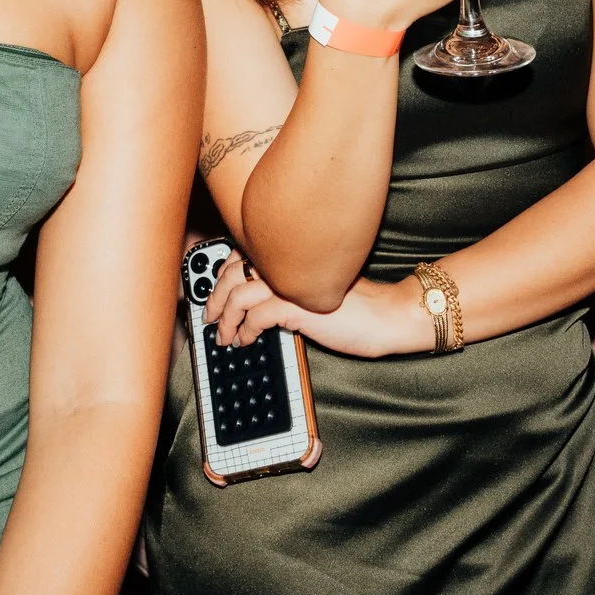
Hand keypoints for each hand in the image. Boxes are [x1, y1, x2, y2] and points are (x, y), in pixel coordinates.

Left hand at [204, 252, 413, 357]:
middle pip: (233, 271)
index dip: (222, 274)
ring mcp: (291, 281)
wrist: (384, 316)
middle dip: (216, 297)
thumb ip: (286, 283)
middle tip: (210, 317)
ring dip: (225, 318)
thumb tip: (253, 300)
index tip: (214, 293)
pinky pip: (255, 316)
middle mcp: (287, 261)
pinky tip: (246, 340)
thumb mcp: (312, 288)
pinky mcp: (296, 305)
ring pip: (238, 294)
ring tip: (223, 335)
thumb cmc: (354, 305)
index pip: (241, 254)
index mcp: (291, 253)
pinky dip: (244, 330)